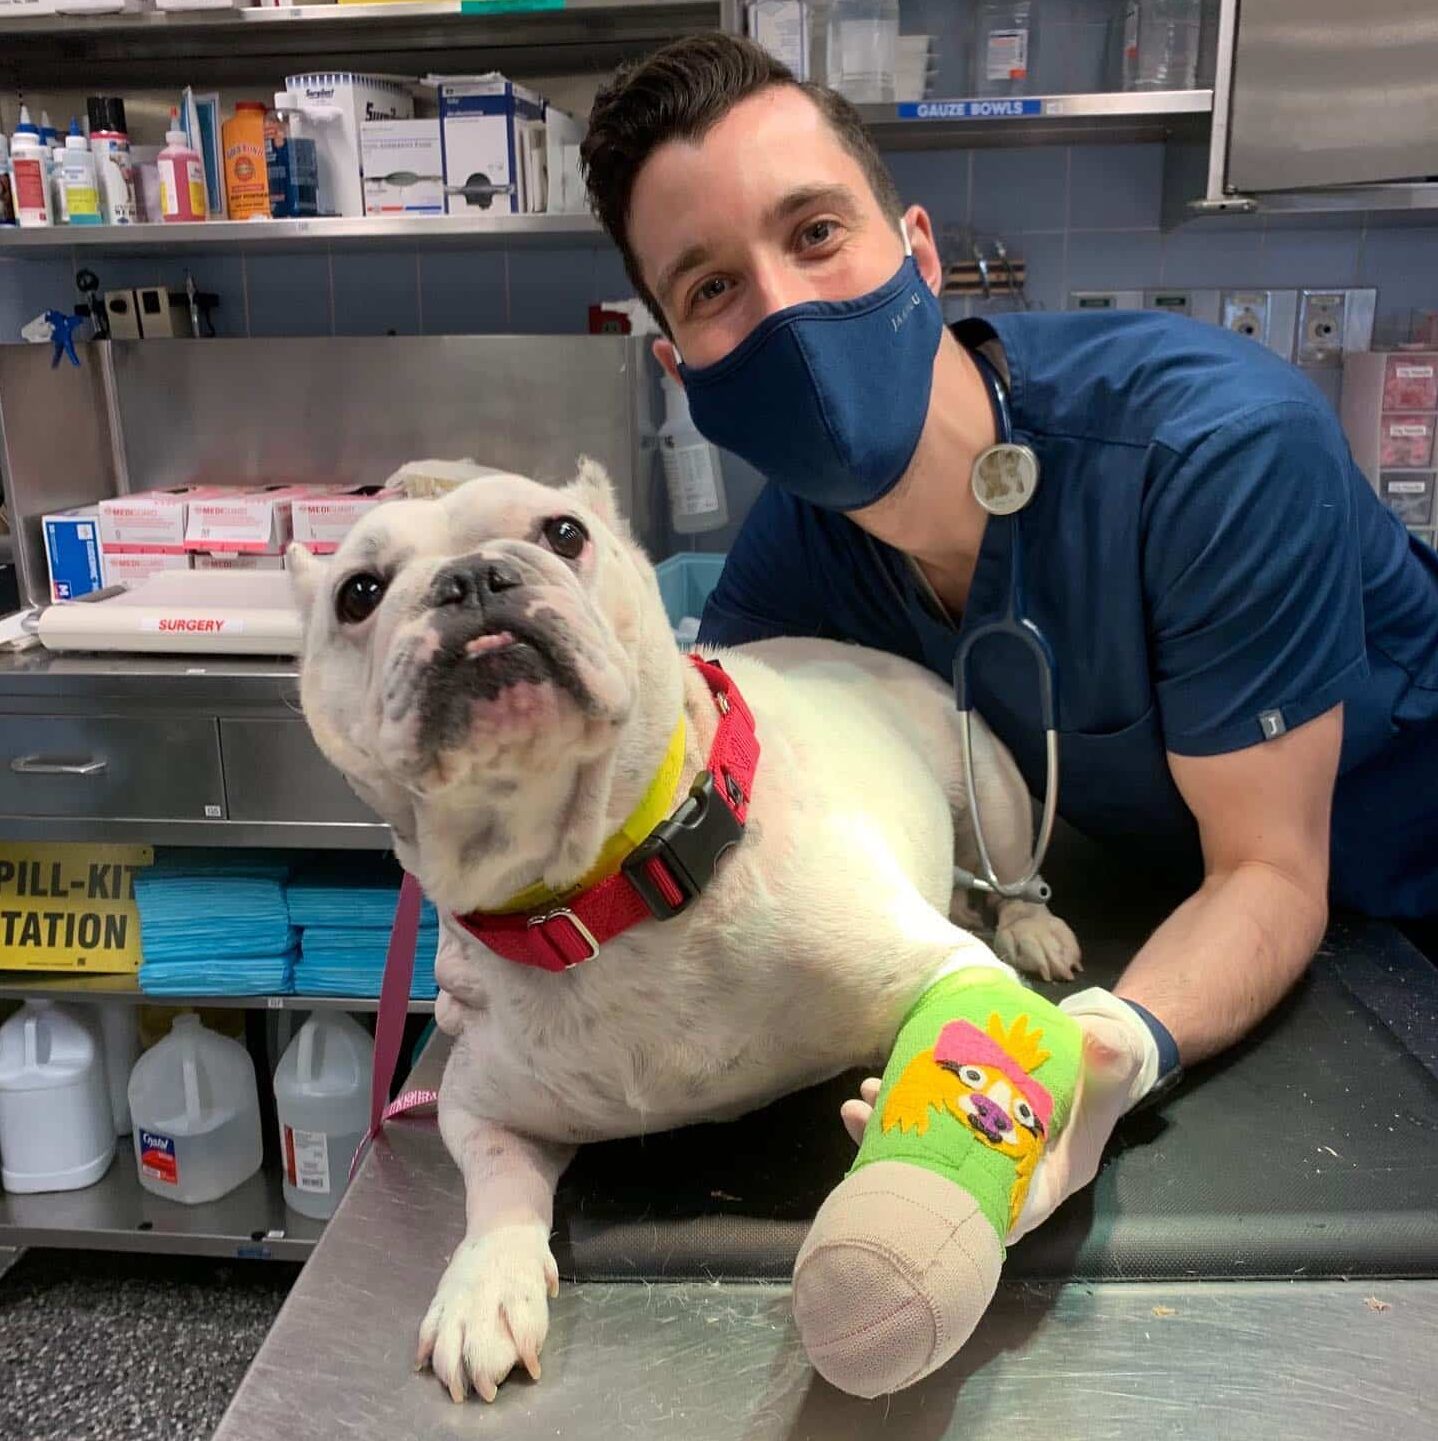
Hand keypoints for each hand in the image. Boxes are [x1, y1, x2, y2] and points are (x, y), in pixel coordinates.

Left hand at [839, 987, 1158, 1243]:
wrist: (1093, 1045)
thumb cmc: (1105, 1059)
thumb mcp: (1116, 1051)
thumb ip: (1110, 1053)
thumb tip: (1101, 1044)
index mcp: (1050, 1176)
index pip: (1006, 1211)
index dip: (960, 1206)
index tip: (919, 1184)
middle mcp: (1010, 1175)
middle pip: (952, 1193)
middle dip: (904, 1166)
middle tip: (863, 1122)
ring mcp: (983, 1153)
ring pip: (930, 1164)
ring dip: (890, 1137)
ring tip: (858, 1105)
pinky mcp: (965, 1127)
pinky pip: (926, 1134)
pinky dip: (897, 1117)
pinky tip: (870, 1091)